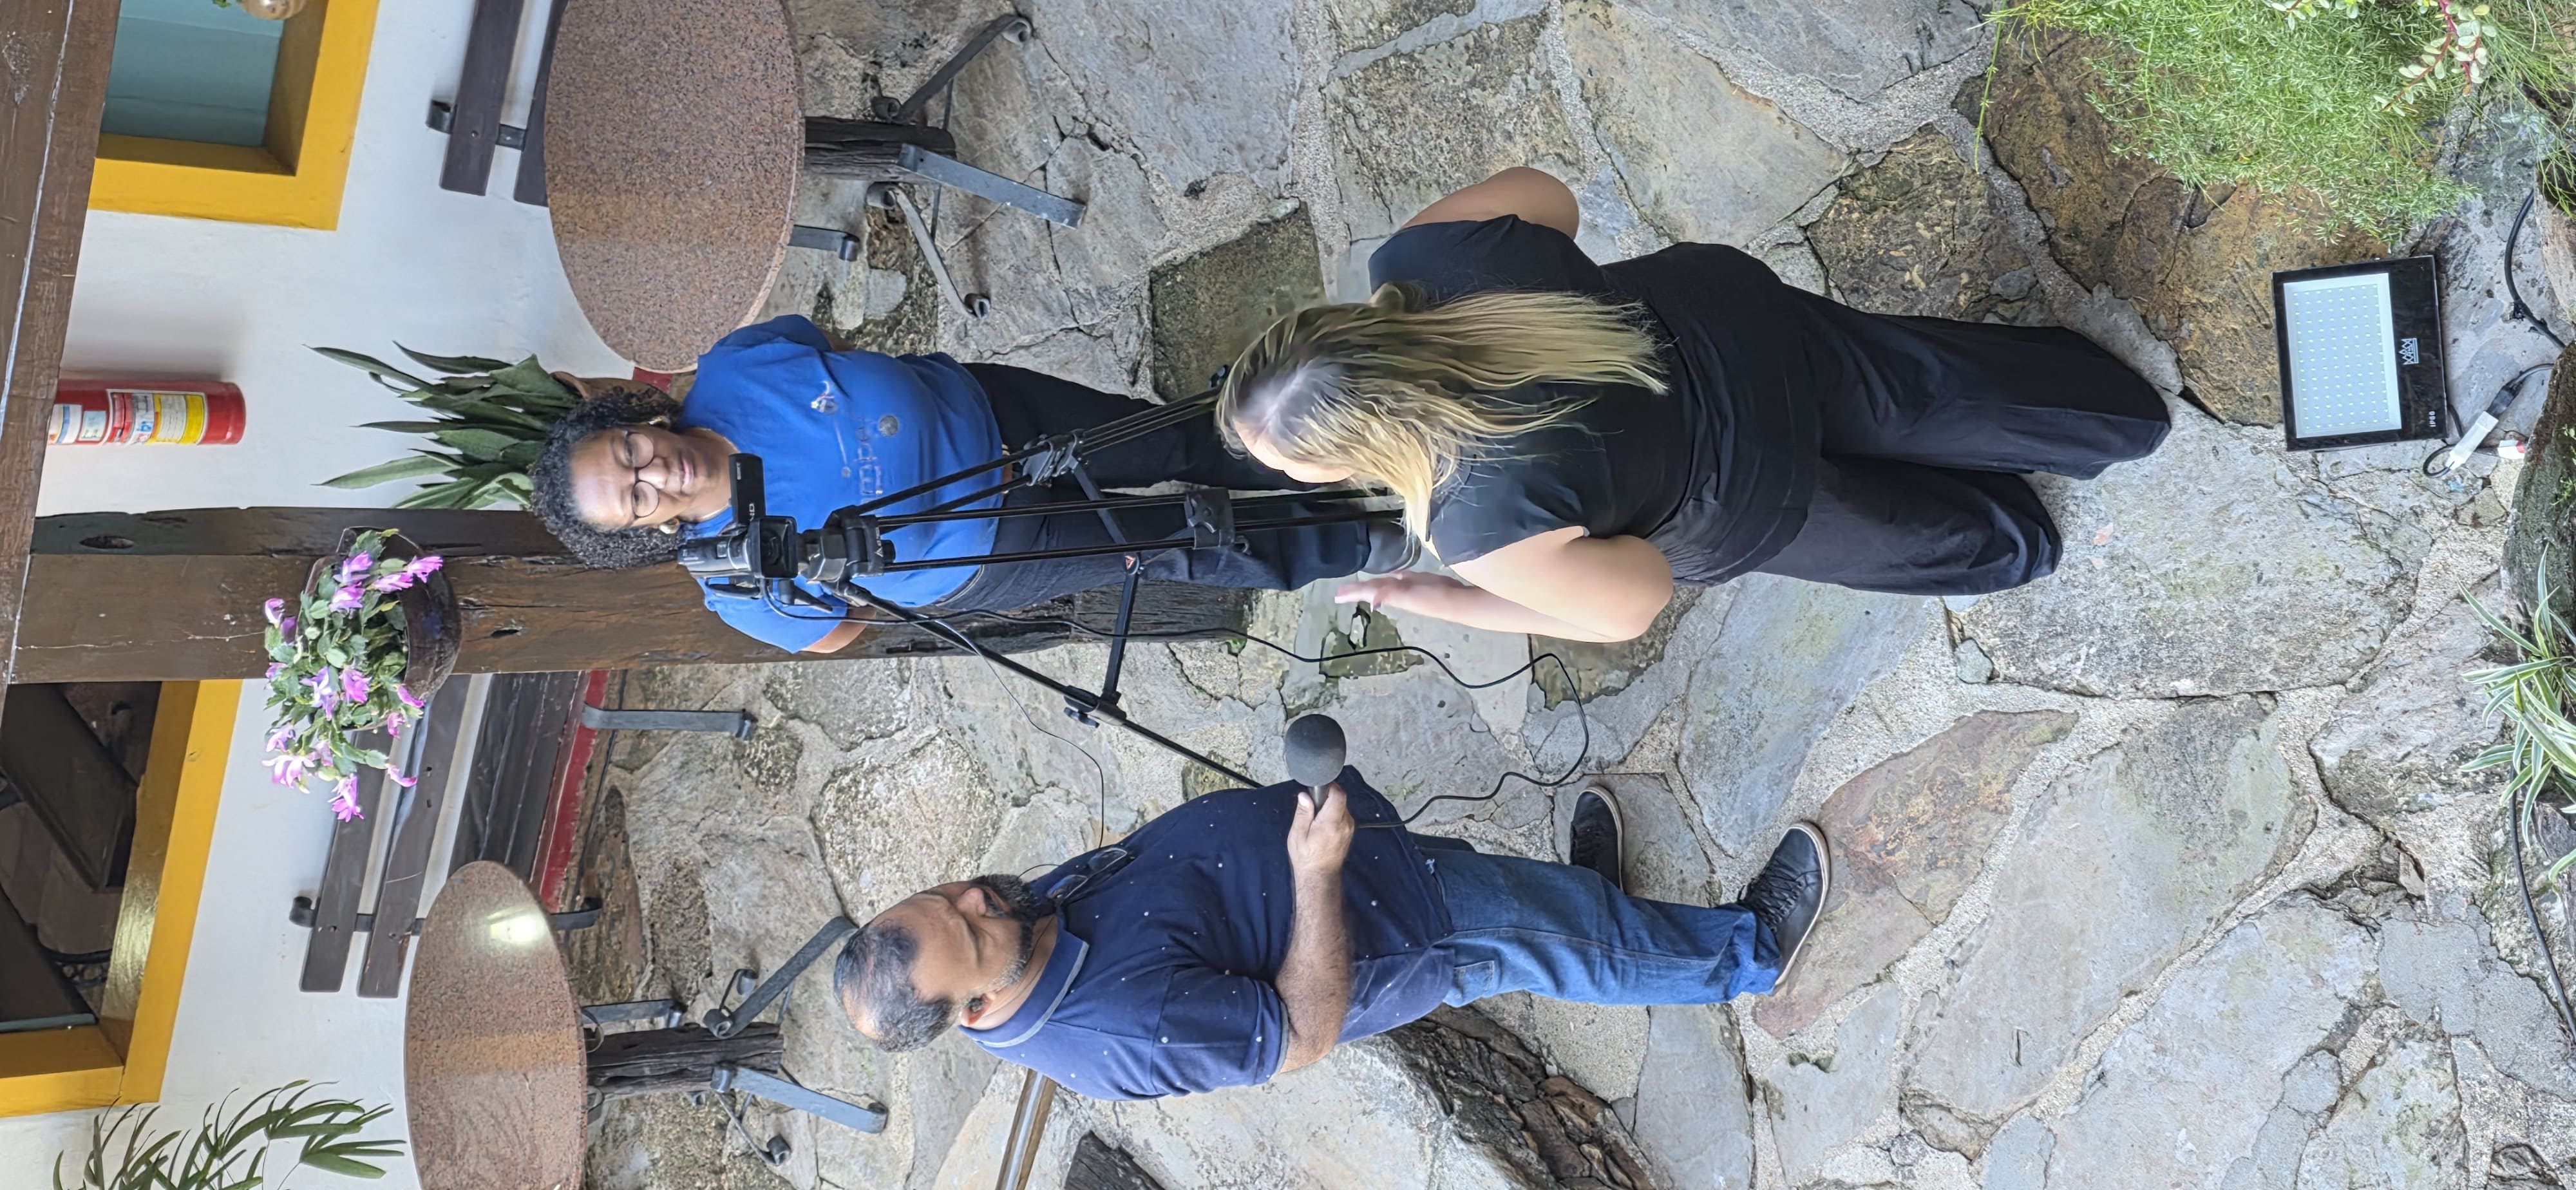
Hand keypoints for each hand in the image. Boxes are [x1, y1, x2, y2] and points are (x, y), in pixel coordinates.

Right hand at [1286, 782, 1354, 875]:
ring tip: (1317, 819)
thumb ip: (1303, 813)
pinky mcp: (1349, 832)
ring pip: (1342, 807)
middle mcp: (1344, 824)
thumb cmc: (1306, 857)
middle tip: (1313, 806)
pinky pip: (1343, 816)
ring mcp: (1349, 829)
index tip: (1319, 788)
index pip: (1338, 795)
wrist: (1319, 876)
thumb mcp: (1298, 834)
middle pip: (1340, 800)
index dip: (1330, 787)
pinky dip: (1334, 815)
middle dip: (1327, 798)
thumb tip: (1305, 796)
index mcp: (1331, 823)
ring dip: (1330, 807)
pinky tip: (1323, 825)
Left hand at [1334, 571, 1467, 609]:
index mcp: (1391, 594)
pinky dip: (1393, 579)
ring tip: (1359, 587)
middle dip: (1358, 590)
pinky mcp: (1421, 583)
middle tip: (1341, 592)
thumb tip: (1372, 601)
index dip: (1353, 592)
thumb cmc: (1433, 598)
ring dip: (1372, 585)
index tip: (1336, 596)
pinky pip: (1401, 580)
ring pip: (1385, 584)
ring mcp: (1409, 588)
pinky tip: (1394, 577)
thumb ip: (1390, 594)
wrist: (1458, 602)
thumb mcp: (1409, 595)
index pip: (1368, 590)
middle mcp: (1397, 592)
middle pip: (1373, 588)